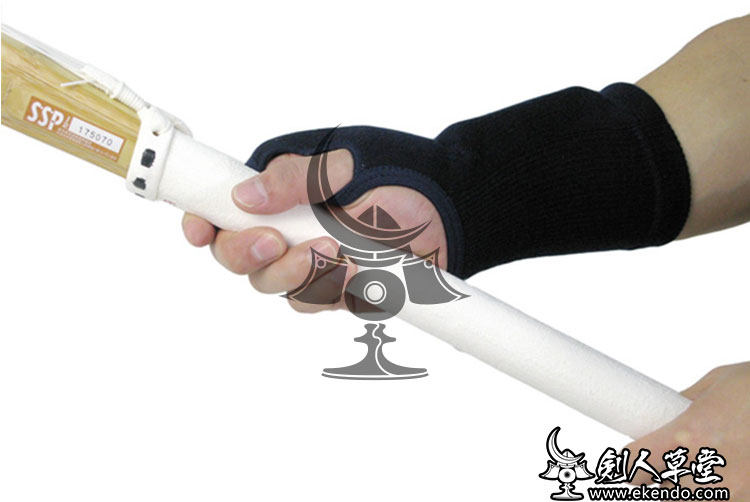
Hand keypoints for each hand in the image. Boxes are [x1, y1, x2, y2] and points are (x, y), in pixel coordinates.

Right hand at [181, 149, 446, 311]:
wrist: (451, 207)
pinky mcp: (336, 287)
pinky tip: (358, 271)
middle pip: (238, 258)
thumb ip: (295, 176)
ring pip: (274, 286)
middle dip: (250, 254)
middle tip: (276, 241)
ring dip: (298, 273)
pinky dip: (332, 289)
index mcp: (276, 192)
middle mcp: (285, 228)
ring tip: (336, 252)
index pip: (221, 212)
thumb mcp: (345, 160)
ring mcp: (309, 260)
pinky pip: (316, 301)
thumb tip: (244, 195)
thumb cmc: (398, 172)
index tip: (200, 231)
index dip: (203, 224)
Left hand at [627, 362, 748, 493]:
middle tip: (655, 470)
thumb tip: (667, 407)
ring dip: (683, 489)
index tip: (622, 465)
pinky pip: (724, 499)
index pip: (636, 460)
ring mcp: (735, 490)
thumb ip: (687, 401)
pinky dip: (715, 492)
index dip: (625, 465)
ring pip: (688, 498)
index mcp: (689, 433)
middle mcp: (708, 466)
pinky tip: (716, 482)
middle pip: (661, 489)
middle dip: (654, 481)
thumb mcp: (716, 383)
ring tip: (690, 471)